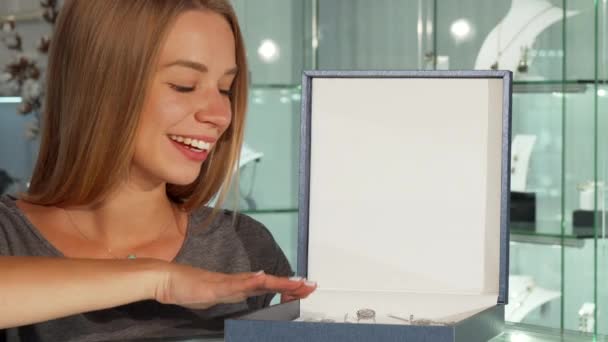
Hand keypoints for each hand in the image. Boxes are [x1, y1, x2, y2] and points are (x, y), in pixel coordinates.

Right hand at [154, 263, 315, 308]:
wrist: (167, 280)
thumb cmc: (188, 287)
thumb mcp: (215, 296)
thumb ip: (231, 292)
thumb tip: (245, 292)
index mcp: (237, 286)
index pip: (267, 286)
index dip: (286, 286)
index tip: (304, 286)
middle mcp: (236, 282)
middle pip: (268, 282)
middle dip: (291, 284)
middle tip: (311, 284)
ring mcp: (226, 283)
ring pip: (257, 282)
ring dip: (278, 282)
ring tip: (296, 282)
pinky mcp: (215, 286)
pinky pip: (236, 284)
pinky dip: (251, 281)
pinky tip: (263, 278)